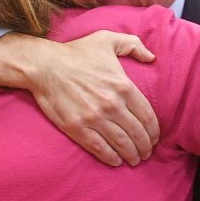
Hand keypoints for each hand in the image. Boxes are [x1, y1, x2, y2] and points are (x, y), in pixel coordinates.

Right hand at [0, 31, 158, 165]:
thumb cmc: (76, 52)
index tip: (155, 137)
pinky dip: (111, 157)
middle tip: (146, 153)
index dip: (154, 131)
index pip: (148, 116)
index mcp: (123, 86)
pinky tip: (116, 161)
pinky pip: (99, 148)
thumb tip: (152, 57)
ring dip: (131, 155)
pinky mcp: (77, 127)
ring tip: (134, 160)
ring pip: (121, 143)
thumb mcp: (107, 39)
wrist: (44, 65)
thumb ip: (133, 45)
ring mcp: (94, 118)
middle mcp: (112, 104)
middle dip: (145, 147)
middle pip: (137, 133)